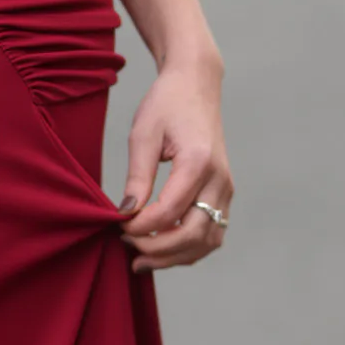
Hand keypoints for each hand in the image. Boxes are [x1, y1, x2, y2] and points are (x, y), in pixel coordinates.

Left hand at [118, 58, 231, 272]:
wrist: (196, 85)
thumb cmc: (166, 104)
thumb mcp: (143, 135)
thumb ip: (137, 178)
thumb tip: (126, 214)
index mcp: (198, 162)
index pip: (170, 211)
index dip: (142, 228)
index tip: (118, 227)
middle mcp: (219, 179)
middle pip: (194, 233)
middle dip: (159, 249)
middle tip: (127, 248)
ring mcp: (226, 188)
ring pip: (208, 240)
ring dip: (176, 256)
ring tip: (142, 259)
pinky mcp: (224, 192)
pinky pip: (213, 231)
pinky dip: (190, 247)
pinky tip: (163, 248)